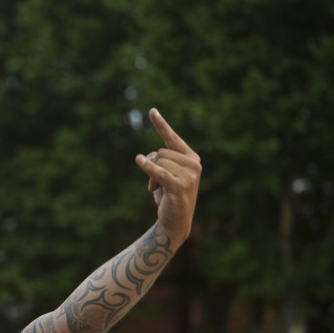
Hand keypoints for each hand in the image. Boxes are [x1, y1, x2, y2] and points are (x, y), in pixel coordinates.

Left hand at [135, 109, 200, 242]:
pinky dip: (149, 168)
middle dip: (152, 166)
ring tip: (158, 190)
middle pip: (161, 152)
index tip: (151, 111)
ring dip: (151, 178)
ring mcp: (189, 175)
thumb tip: (146, 157)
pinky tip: (139, 161)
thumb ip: (160, 161)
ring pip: (158, 162)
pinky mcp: (180, 186)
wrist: (176, 222)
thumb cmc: (169, 196)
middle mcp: (194, 164)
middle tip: (155, 185)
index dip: (161, 125)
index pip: (172, 138)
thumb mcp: (165, 175)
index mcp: (191, 158)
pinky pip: (160, 173)